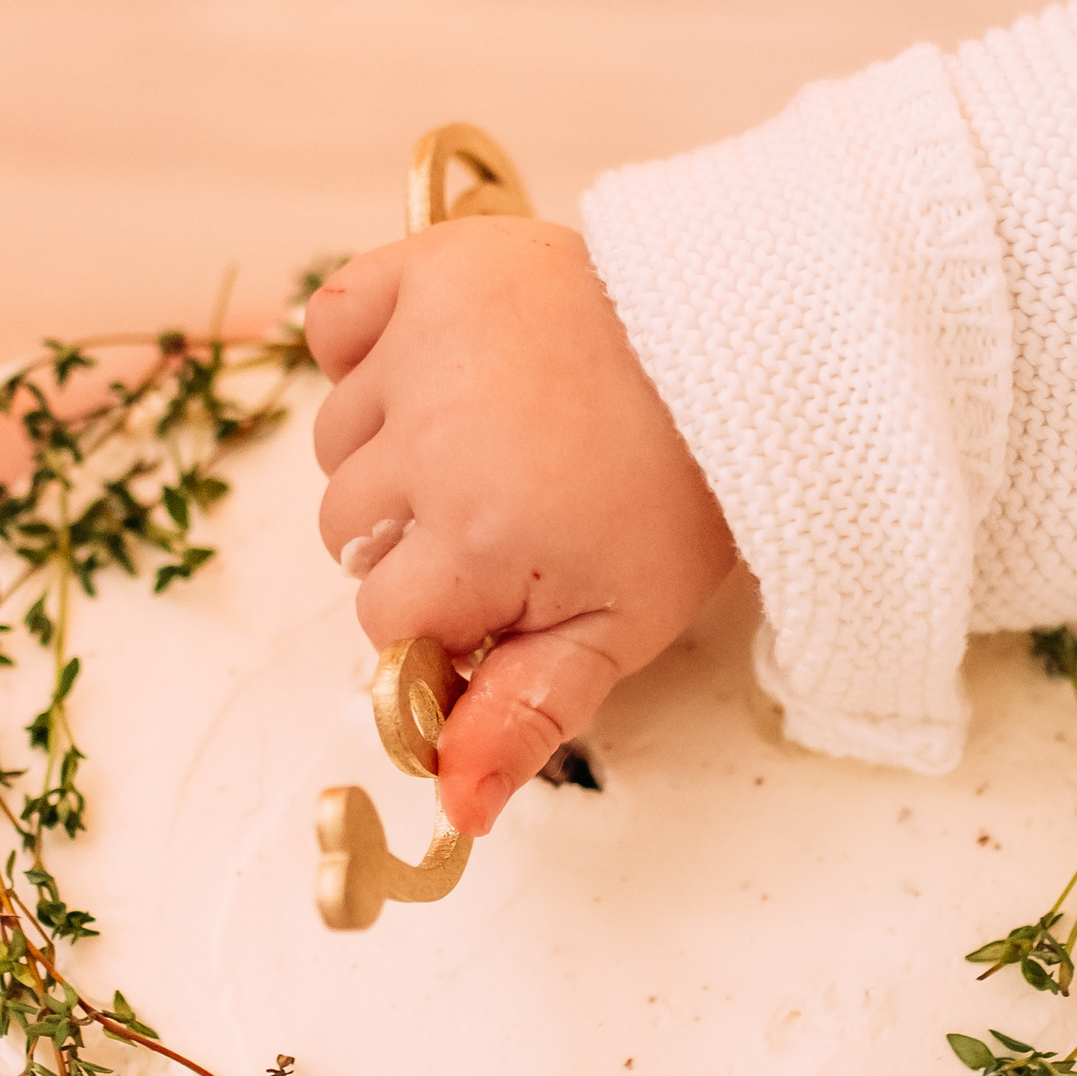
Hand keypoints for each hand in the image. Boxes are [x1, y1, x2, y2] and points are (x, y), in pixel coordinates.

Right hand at [305, 217, 733, 833]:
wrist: (742, 352)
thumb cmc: (683, 493)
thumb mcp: (621, 627)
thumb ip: (526, 715)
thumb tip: (452, 806)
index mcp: (473, 540)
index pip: (383, 617)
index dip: (442, 612)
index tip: (502, 584)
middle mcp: (427, 443)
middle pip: (349, 532)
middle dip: (414, 536)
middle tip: (508, 504)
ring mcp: (421, 348)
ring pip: (338, 439)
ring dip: (392, 448)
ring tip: (490, 432)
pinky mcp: (426, 268)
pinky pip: (334, 320)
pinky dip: (362, 343)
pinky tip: (435, 365)